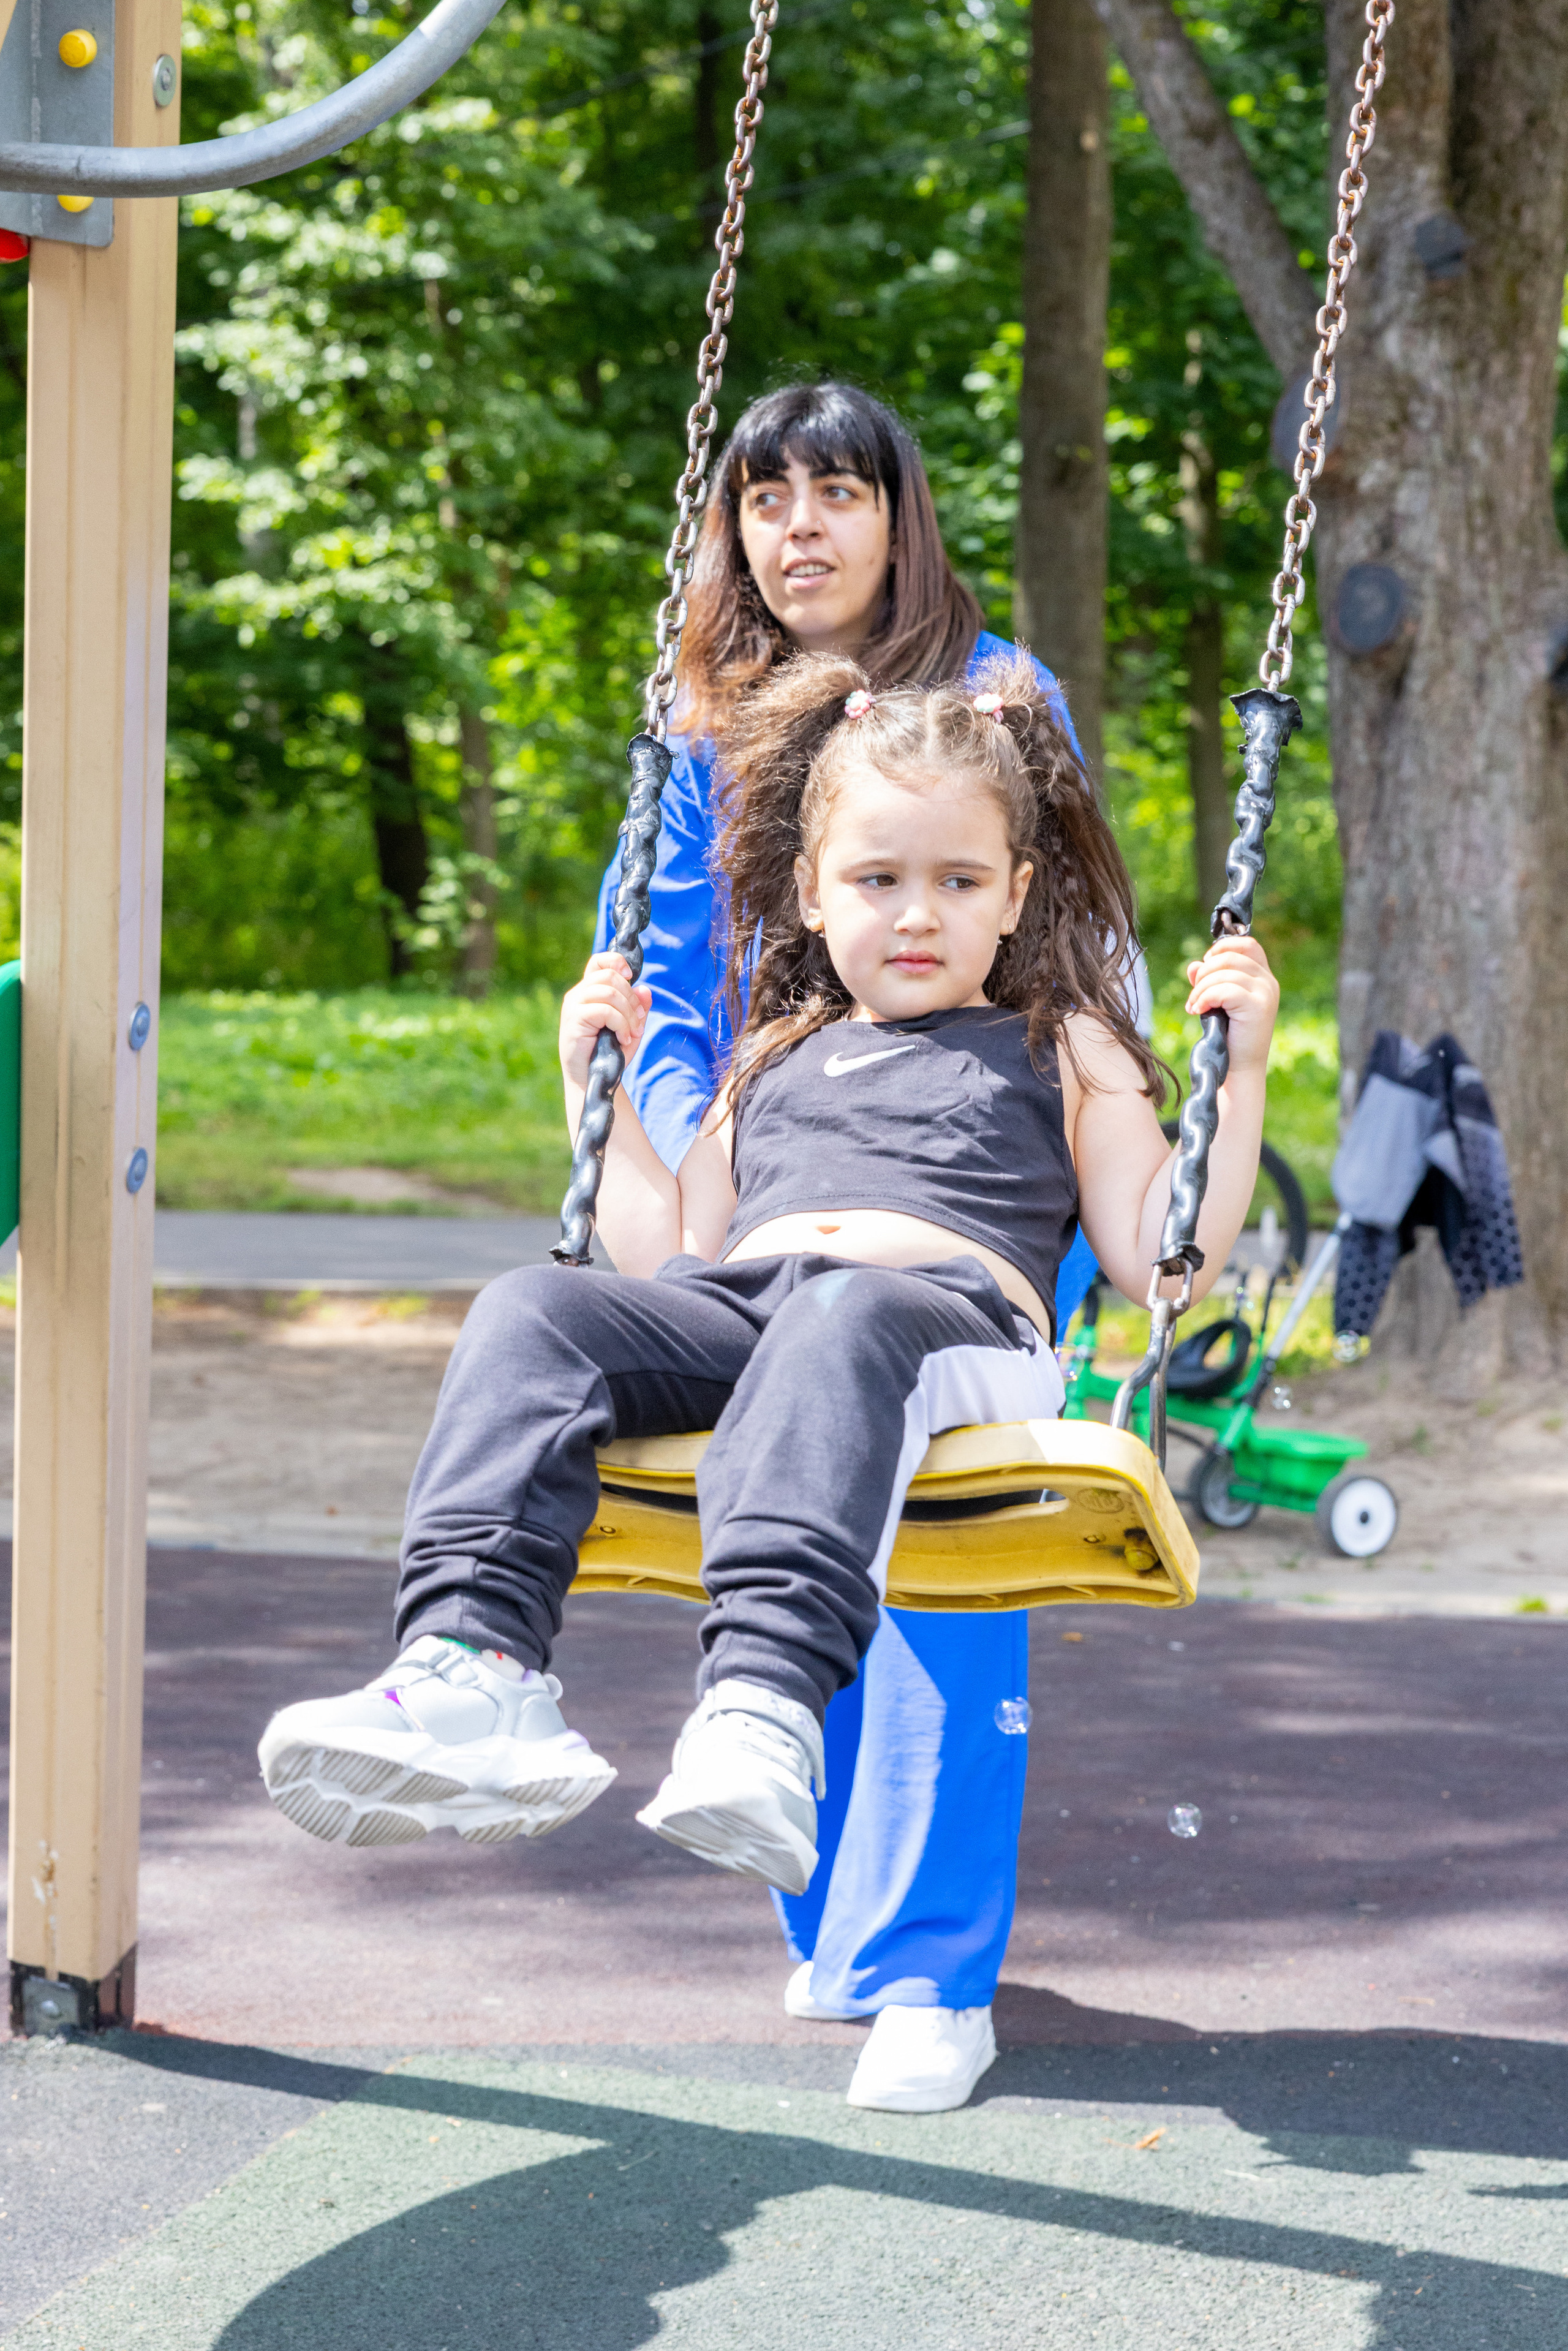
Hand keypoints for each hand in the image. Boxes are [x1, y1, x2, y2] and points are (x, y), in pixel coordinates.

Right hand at [559, 953, 650, 1089]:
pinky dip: (621, 1024)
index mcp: (589, 991)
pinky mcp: (574, 1019)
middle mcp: (578, 994)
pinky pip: (605, 1010)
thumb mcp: (631, 1028)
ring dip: (628, 1014)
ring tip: (632, 1033)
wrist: (593, 1079)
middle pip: (609, 976)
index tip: (630, 977)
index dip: (616, 961)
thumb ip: (638, 1009)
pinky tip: (623, 1039)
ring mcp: (574, 1006)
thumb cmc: (609, 1053)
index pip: (598, 961)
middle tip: (639, 1021)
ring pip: (609, 992)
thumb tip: (645, 989)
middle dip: (631, 998)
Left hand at [1184, 933, 1278, 1077]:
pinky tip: (1198, 1010)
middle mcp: (1268, 982)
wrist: (1239, 1067)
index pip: (1247, 944)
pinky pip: (1223, 990)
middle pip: (1229, 957)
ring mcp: (1265, 993)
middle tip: (1194, 995)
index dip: (1222, 947)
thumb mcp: (1217, 1002)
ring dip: (1200, 989)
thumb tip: (1193, 966)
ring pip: (1223, 973)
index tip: (1205, 966)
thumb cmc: (1228, 1035)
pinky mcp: (1257, 1006)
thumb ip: (1208, 981)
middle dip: (1204, 973)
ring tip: (1194, 1006)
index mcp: (1262, 977)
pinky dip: (1204, 998)